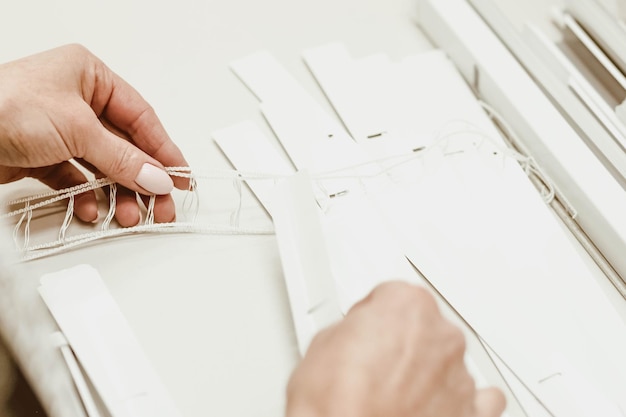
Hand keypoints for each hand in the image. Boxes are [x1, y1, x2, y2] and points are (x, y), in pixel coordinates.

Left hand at [0, 44, 188, 225]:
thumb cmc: (1, 106)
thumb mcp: (77, 129)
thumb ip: (122, 158)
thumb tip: (157, 177)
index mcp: (89, 76)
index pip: (140, 117)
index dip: (164, 150)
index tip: (180, 177)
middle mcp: (75, 100)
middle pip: (124, 146)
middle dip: (142, 180)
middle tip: (159, 206)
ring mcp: (58, 128)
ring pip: (102, 165)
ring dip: (116, 193)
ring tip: (126, 214)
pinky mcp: (41, 154)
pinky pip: (75, 178)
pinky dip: (85, 196)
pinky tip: (89, 209)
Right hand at [285, 282, 505, 416]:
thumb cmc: (338, 403)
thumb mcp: (322, 344)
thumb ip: (351, 329)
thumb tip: (351, 340)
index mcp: (407, 306)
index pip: (392, 295)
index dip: (372, 314)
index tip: (361, 330)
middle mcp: (441, 335)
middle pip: (424, 325)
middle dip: (402, 340)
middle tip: (372, 364)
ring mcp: (459, 375)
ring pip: (448, 360)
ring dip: (427, 370)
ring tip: (397, 393)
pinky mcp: (471, 412)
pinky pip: (482, 399)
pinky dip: (463, 400)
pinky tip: (443, 404)